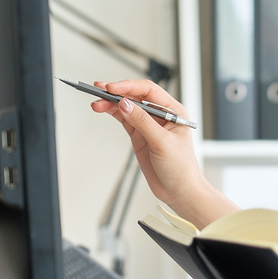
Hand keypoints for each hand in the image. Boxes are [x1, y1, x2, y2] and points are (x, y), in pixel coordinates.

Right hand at [89, 79, 236, 227]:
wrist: (179, 191)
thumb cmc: (181, 168)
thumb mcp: (162, 142)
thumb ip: (143, 122)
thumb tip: (125, 104)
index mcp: (174, 111)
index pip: (149, 92)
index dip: (129, 87)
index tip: (113, 88)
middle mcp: (161, 115)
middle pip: (136, 96)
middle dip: (117, 92)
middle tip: (99, 91)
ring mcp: (149, 125)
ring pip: (127, 107)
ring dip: (111, 103)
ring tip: (96, 103)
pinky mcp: (139, 135)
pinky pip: (124, 119)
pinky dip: (113, 113)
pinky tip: (103, 109)